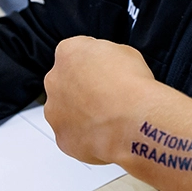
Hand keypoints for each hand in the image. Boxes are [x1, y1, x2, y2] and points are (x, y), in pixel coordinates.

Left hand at [43, 36, 157, 164]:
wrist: (135, 121)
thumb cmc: (132, 87)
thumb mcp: (125, 52)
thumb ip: (105, 56)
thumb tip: (108, 65)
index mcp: (68, 52)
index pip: (74, 53)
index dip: (93, 64)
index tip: (104, 72)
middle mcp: (55, 80)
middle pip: (64, 83)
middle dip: (81, 89)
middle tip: (106, 96)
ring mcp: (55, 111)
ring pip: (65, 111)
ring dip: (80, 113)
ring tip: (108, 118)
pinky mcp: (62, 138)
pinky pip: (72, 135)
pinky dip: (85, 135)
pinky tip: (105, 133)